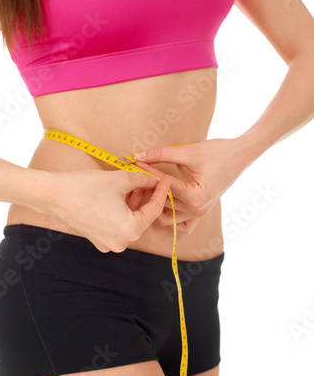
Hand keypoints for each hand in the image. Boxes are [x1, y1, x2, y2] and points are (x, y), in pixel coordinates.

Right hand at [36, 168, 170, 252]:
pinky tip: (121, 194)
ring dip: (134, 203)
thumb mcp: (120, 179)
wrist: (53, 195)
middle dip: (147, 197)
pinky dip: (122, 211)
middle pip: (142, 216)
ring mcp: (108, 243)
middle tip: (150, 178)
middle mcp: (121, 242)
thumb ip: (142, 180)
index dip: (161, 191)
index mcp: (130, 230)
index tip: (164, 179)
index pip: (154, 209)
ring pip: (130, 220)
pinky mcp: (98, 239)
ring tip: (134, 183)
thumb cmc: (85, 187)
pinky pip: (117, 224)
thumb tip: (154, 179)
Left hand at [130, 138, 245, 233]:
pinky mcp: (199, 212)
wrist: (240, 155)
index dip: (148, 173)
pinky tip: (164, 198)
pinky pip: (180, 223)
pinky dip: (170, 214)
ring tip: (147, 186)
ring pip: (167, 215)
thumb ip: (161, 154)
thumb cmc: (218, 152)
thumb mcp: (188, 151)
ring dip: (156, 202)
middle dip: (149, 188)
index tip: (135, 163)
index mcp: (196, 197)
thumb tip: (138, 155)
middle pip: (162, 203)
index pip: (164, 186)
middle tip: (136, 174)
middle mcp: (198, 210)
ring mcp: (199, 214)